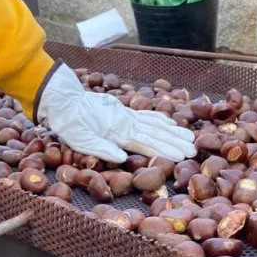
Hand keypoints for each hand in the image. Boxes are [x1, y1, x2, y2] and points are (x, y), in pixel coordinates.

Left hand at [36, 64, 195, 163]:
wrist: (63, 98)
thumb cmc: (69, 123)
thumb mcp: (79, 140)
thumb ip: (102, 148)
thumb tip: (123, 158)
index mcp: (118, 132)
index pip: (147, 144)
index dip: (165, 151)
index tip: (181, 157)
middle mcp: (126, 123)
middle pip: (156, 134)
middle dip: (176, 142)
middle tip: (194, 150)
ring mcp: (126, 115)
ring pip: (155, 124)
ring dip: (173, 132)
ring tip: (190, 137)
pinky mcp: (123, 111)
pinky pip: (146, 115)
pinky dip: (159, 119)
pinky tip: (171, 123)